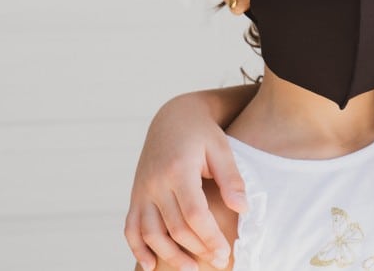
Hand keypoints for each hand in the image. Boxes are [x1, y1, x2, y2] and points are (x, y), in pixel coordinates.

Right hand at [124, 94, 247, 270]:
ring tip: (191, 269)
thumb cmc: (202, 134)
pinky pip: (130, 227)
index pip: (194, 214)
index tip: (225, 253)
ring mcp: (141, 190)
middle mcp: (154, 182)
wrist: (173, 118)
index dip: (209, 237)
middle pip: (174, 227)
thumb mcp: (221, 149)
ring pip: (150, 232)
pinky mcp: (135, 195)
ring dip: (169, 255)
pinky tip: (151, 266)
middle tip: (219, 261)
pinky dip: (137, 249)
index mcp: (178, 169)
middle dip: (197, 249)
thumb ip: (232, 179)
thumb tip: (243, 209)